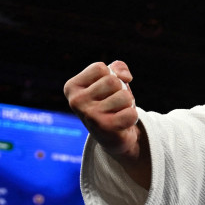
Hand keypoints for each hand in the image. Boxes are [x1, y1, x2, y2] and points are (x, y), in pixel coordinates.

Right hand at [64, 61, 148, 180]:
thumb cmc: (110, 102)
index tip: (106, 90)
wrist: (112, 136)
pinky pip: (131, 113)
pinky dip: (132, 116)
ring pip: (125, 96)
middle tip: (114, 104)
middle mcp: (76, 101)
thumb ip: (117, 68)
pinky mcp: (104, 128)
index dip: (111, 76)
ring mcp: (89, 115)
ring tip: (118, 112)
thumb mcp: (111, 80)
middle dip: (120, 90)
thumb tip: (125, 76)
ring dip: (128, 104)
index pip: (99, 68)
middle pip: (113, 81)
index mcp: (72, 87)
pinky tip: (121, 123)